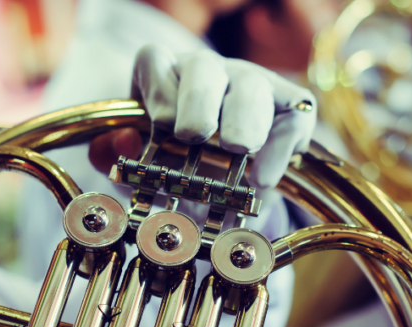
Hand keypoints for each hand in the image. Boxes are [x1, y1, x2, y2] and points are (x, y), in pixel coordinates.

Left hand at [89, 44, 316, 190]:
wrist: (229, 177)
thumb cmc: (179, 159)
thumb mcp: (143, 158)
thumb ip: (118, 152)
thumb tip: (122, 145)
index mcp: (166, 74)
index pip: (155, 62)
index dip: (158, 92)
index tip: (162, 128)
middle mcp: (210, 72)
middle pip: (204, 67)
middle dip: (198, 101)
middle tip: (195, 135)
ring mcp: (253, 85)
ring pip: (252, 86)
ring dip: (244, 119)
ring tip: (238, 150)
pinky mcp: (290, 107)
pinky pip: (293, 117)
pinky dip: (279, 148)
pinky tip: (262, 178)